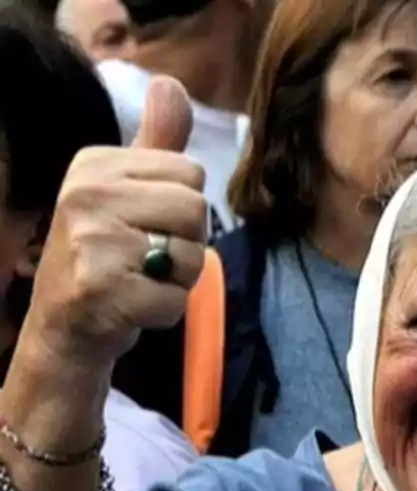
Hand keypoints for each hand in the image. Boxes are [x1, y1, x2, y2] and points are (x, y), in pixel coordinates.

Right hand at [25, 75, 206, 367]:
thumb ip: (157, 141)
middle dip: (184, 243)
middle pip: (196, 211)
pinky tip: (132, 307)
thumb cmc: (106, 253)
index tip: (145, 224)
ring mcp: (93, 242)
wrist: (65, 325)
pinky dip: (163, 312)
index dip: (182, 209)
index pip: (191, 174)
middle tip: (145, 259)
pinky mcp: (105, 290)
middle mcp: (86, 195)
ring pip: (191, 256)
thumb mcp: (127, 188)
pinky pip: (175, 299)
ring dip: (176, 280)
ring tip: (138, 281)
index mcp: (94, 164)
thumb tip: (171, 84)